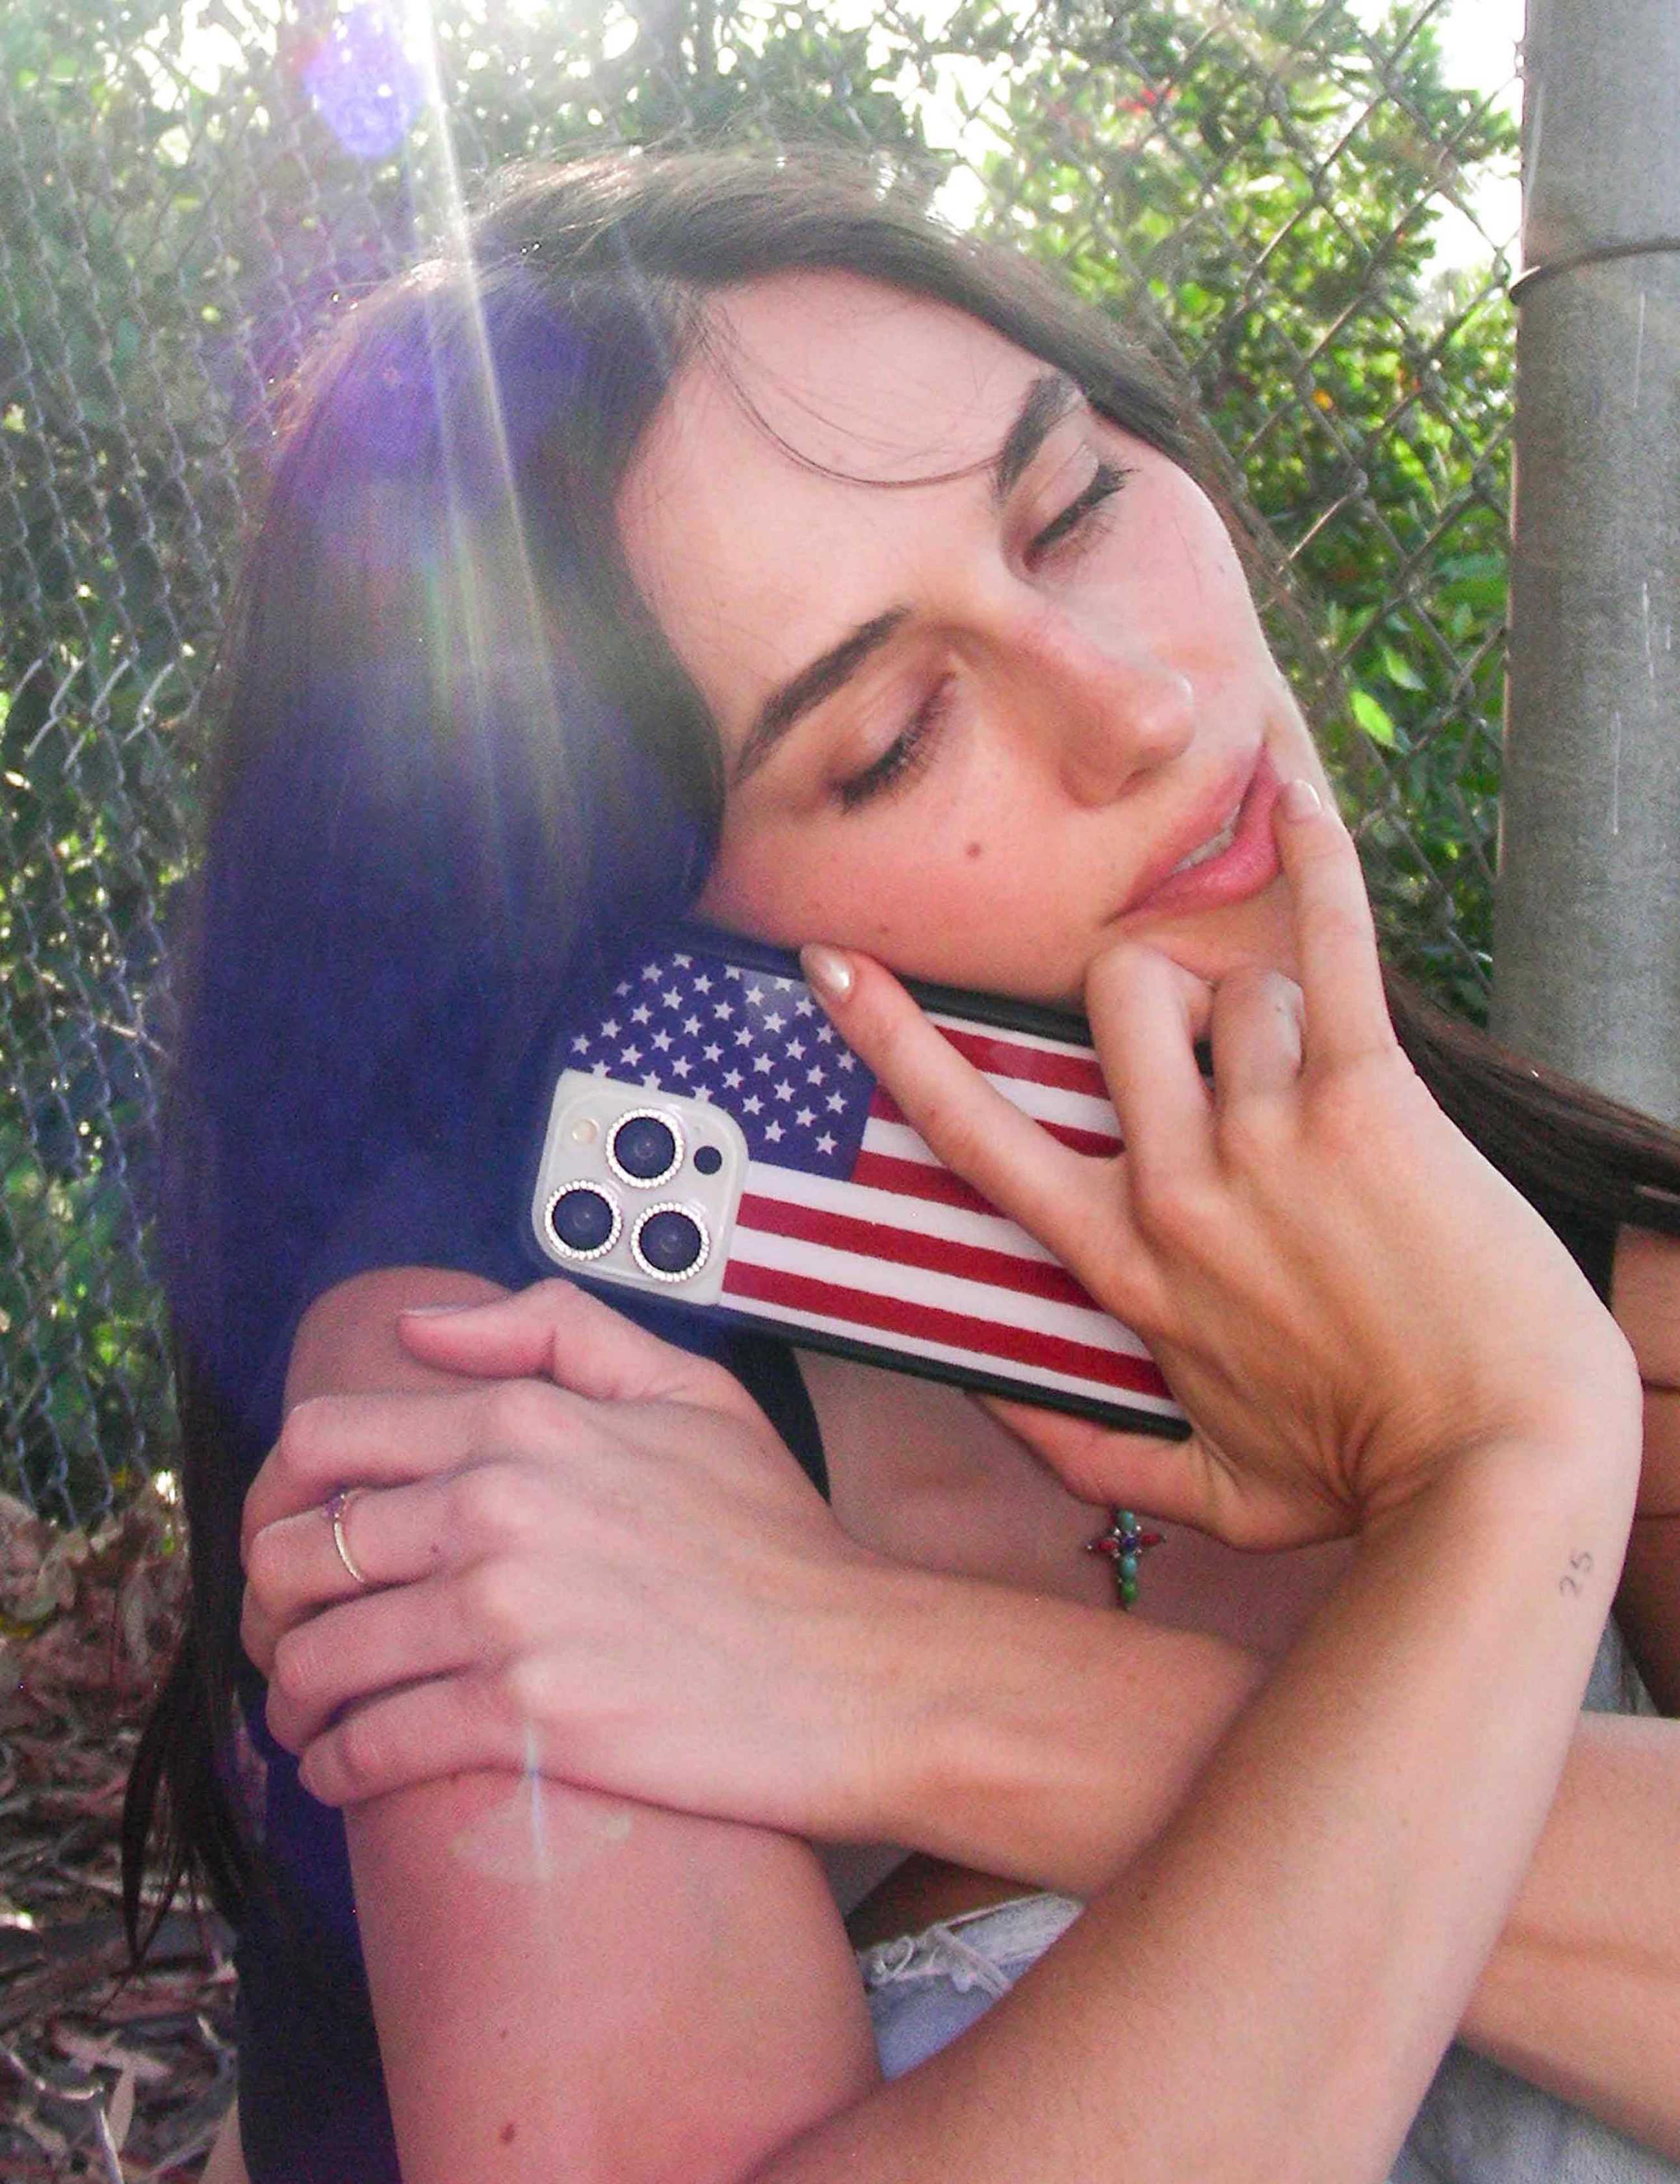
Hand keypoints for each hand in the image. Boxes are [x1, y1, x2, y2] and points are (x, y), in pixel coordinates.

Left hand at [243, 1281, 894, 1817]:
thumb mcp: (689, 1388)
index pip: (324, 1439)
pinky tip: (344, 1768)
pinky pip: (370, 1746)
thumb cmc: (779, 1539)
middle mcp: (497, 1508)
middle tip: (289, 1635)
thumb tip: (423, 1328)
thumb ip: (553, 1327)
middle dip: (271, 1604)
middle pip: (296, 1552)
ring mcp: (506, 1616)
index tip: (288, 1534)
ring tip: (309, 1713)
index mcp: (524, 1423)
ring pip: (320, 1656)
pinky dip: (334, 1765)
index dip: (277, 1493)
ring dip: (293, 1694)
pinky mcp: (523, 1720)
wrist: (858, 1670)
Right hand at [803, 781, 1636, 1547]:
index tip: (839, 969)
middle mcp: (1174, 1186)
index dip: (894, 1040)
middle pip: (1118, 998)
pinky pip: (1332, 952)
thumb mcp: (1203, 1494)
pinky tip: (1302, 804)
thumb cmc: (1362, 1480)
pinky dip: (1323, 867)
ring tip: (1328, 1084)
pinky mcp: (1367, 1102)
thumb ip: (1075, 1451)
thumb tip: (983, 1399)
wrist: (1499, 1472)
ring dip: (1277, 1010)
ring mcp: (1267, 1137)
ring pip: (1237, 986)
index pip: (973, 1131)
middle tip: (1212, 1036)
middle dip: (1156, 987)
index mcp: (1123, 1266)